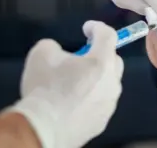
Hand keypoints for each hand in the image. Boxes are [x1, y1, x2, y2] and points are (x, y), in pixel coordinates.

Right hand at [10, 21, 123, 147]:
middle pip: (114, 60)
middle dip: (100, 54)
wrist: (43, 128)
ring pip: (109, 84)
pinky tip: (74, 102)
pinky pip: (101, 102)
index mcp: (101, 62)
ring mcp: (109, 104)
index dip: (97, 27)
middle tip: (81, 57)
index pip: (108, 35)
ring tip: (76, 82)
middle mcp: (112, 82)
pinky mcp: (102, 122)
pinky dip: (92, 97)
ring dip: (97, 78)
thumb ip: (55, 46)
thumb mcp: (42, 53)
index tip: (86, 28)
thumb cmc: (44, 88)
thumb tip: (60, 53)